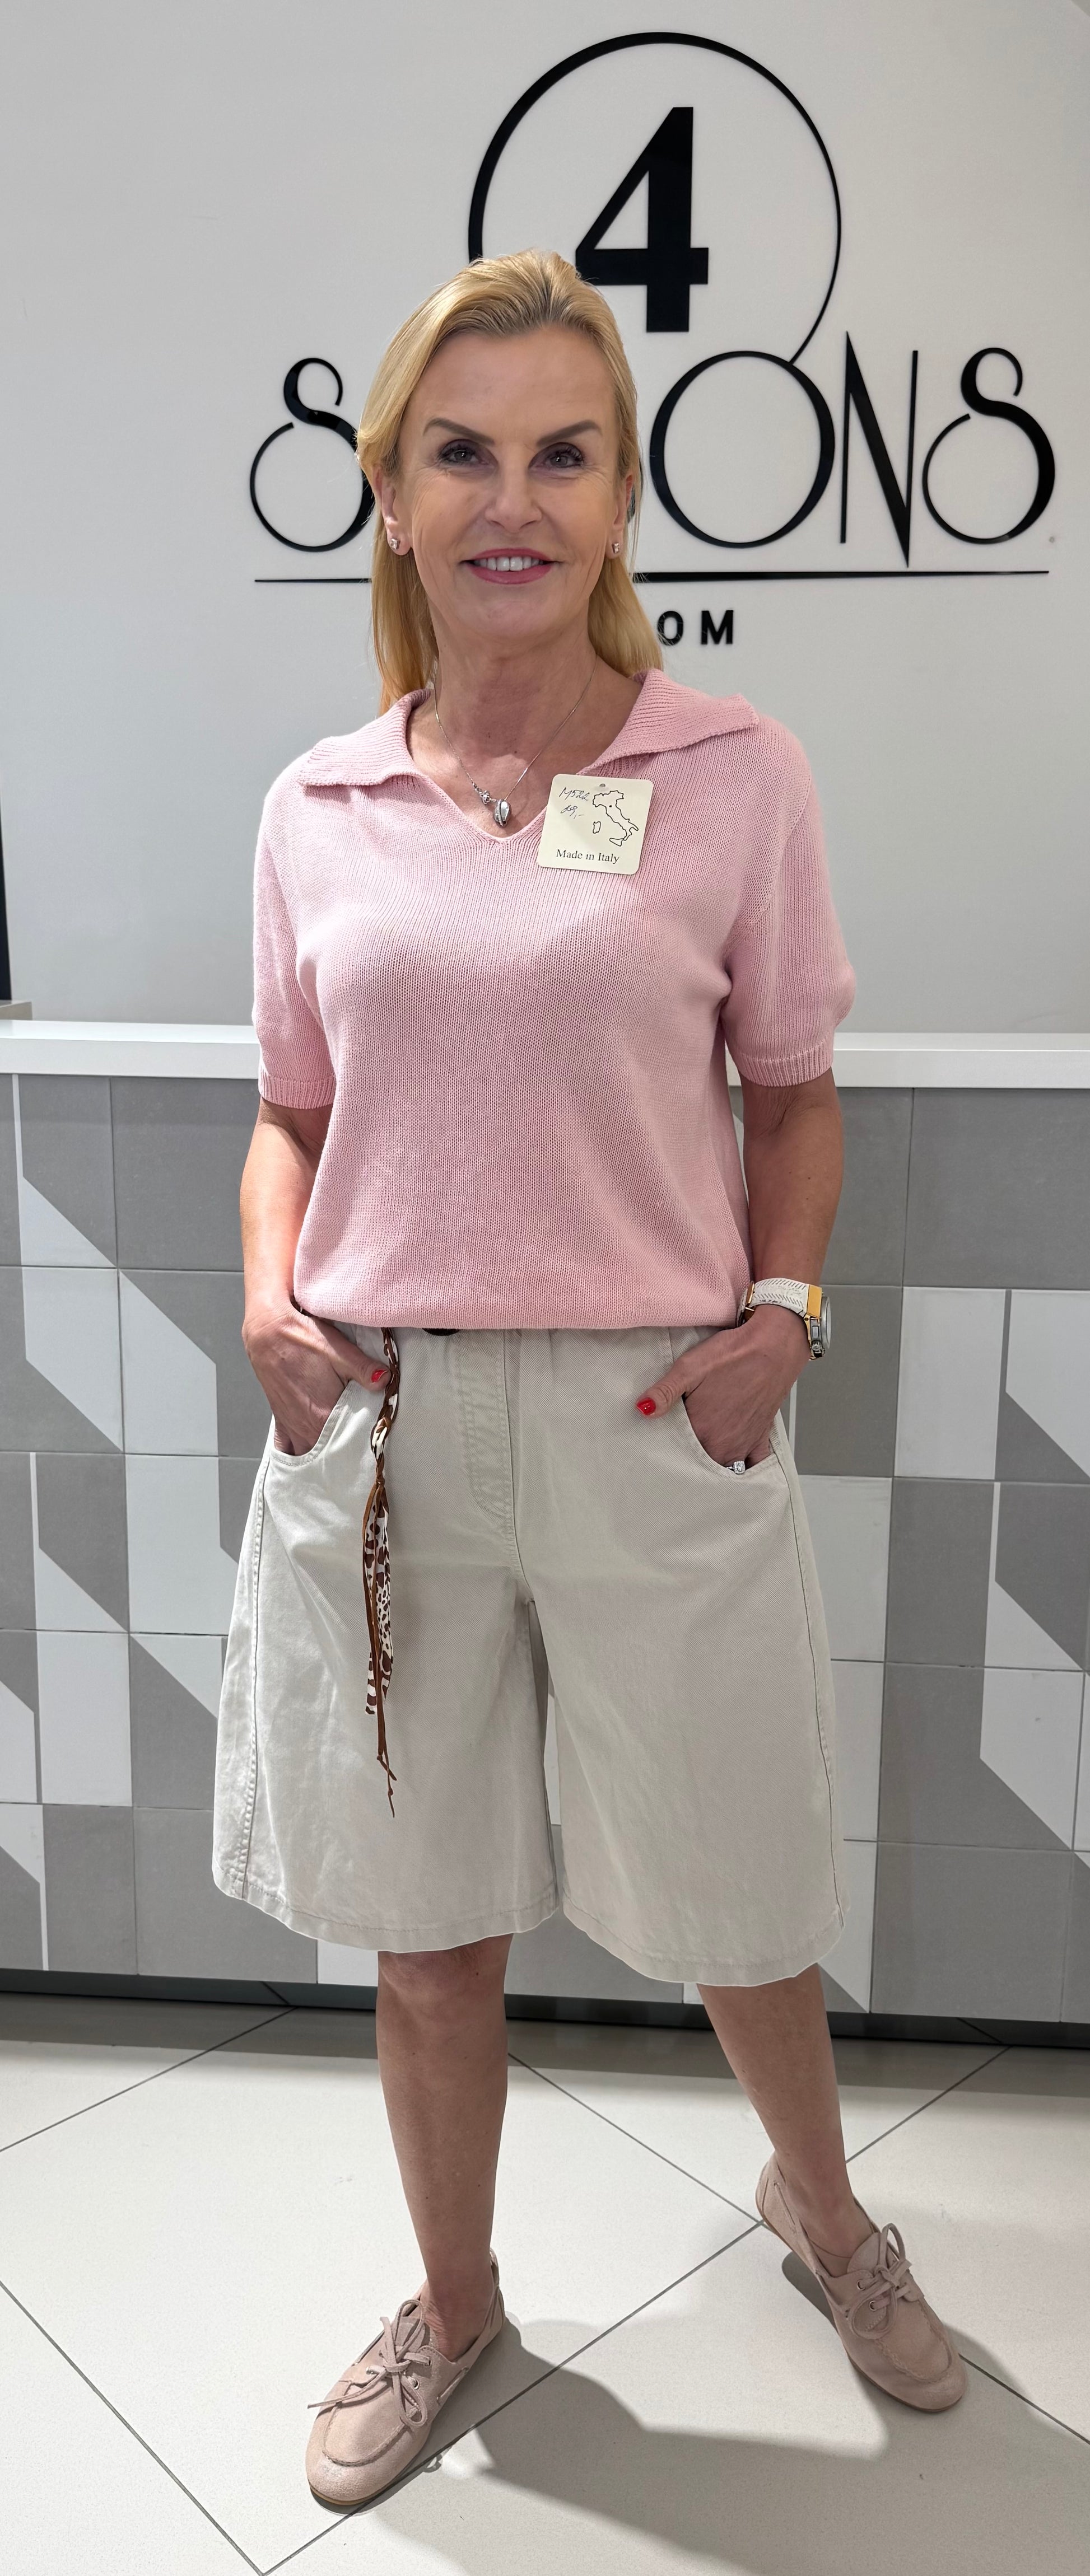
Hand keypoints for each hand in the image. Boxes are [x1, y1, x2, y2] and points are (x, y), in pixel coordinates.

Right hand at [242, 1301, 387, 1455]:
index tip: (373, 1444)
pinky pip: (287, 1448)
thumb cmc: (301, 1339)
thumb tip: (385, 1380)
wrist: (266, 1333)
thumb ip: (364, 1368)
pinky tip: (306, 1456)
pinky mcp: (281, 1419)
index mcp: (323, 1413)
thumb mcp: (338, 1349)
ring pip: (310, 1453)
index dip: (362, 1444)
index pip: (349, 1442)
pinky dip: (297, 1454)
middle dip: (345, 1454)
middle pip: (330, 1452)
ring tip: (337, 1456)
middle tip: (358, 1454)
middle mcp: (306, 1425)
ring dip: (323, 1455)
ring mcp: (292, 1424)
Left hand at [633, 1307, 808, 1467]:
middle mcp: (723, 1443)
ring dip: (712, 1464)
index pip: (676, 1453)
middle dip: (687, 1462)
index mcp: (703, 1430)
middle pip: (699, 1464)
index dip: (666, 1450)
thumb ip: (664, 1392)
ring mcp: (743, 1442)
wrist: (774, 1346)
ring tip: (700, 1455)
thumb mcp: (690, 1367)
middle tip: (677, 1452)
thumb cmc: (734, 1355)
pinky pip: (753, 1463)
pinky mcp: (761, 1436)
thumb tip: (643, 1409)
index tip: (658, 1446)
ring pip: (723, 1467)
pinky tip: (734, 1461)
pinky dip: (744, 1465)